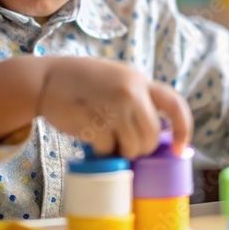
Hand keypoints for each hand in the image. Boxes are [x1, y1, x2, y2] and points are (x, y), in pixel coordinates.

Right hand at [36, 57, 192, 158]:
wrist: (45, 80)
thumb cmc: (80, 82)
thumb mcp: (116, 78)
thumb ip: (136, 97)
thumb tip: (154, 132)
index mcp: (138, 80)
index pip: (174, 104)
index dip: (183, 128)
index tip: (180, 148)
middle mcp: (131, 93)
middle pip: (152, 135)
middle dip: (141, 147)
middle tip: (123, 143)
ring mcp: (114, 109)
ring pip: (134, 147)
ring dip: (122, 151)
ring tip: (106, 139)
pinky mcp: (96, 124)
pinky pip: (109, 151)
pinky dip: (101, 151)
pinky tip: (90, 137)